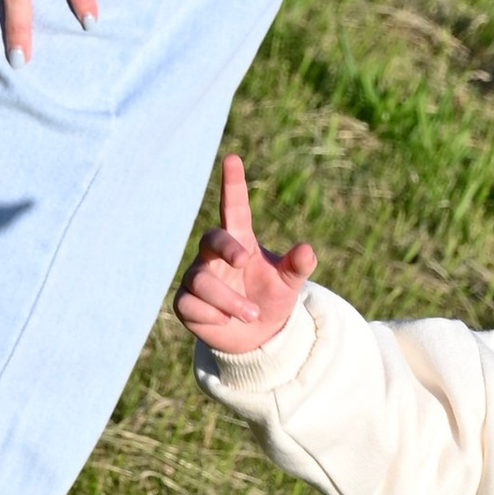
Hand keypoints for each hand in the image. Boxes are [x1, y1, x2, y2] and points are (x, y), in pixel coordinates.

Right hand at [175, 153, 315, 353]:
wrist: (255, 336)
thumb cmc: (269, 298)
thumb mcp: (288, 284)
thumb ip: (297, 266)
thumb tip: (307, 250)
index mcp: (240, 240)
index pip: (233, 207)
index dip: (232, 183)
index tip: (233, 158)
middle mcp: (213, 255)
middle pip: (211, 238)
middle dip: (225, 247)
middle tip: (243, 260)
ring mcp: (197, 277)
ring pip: (202, 281)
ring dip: (229, 300)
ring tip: (252, 314)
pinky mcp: (185, 302)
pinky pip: (191, 305)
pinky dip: (213, 315)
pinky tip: (225, 322)